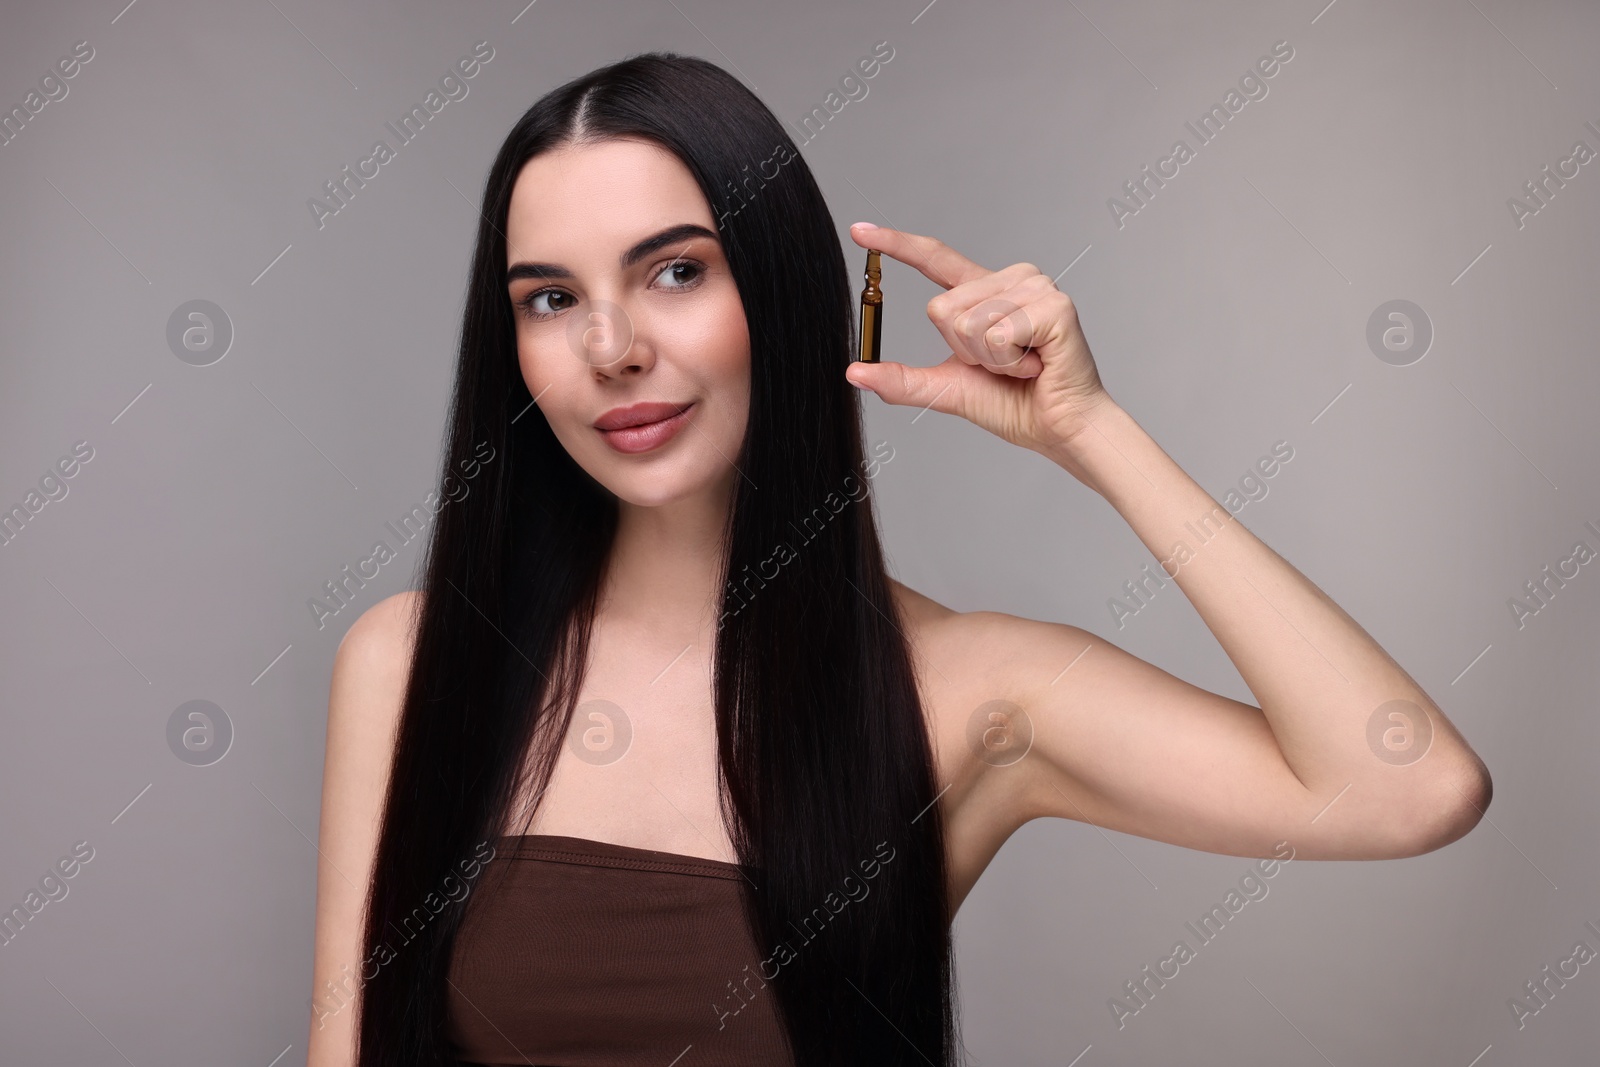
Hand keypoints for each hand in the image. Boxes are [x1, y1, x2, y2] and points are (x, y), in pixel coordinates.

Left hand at [844, 222, 1116, 454]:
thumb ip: (902, 380)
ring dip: (990, 360)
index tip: (859, 230)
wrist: (1058, 428)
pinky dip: (1010, 362)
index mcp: (985, 292)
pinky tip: (1037, 364)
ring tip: (1024, 365)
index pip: (935, 259)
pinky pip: (997, 334)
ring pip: (968, 322)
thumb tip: (853, 372)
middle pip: (942, 308)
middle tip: (1004, 364)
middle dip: (964, 351)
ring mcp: (1036, 287)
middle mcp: (1011, 279)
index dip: (897, 245)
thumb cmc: (1014, 404)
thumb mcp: (946, 388)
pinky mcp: (1053, 306)